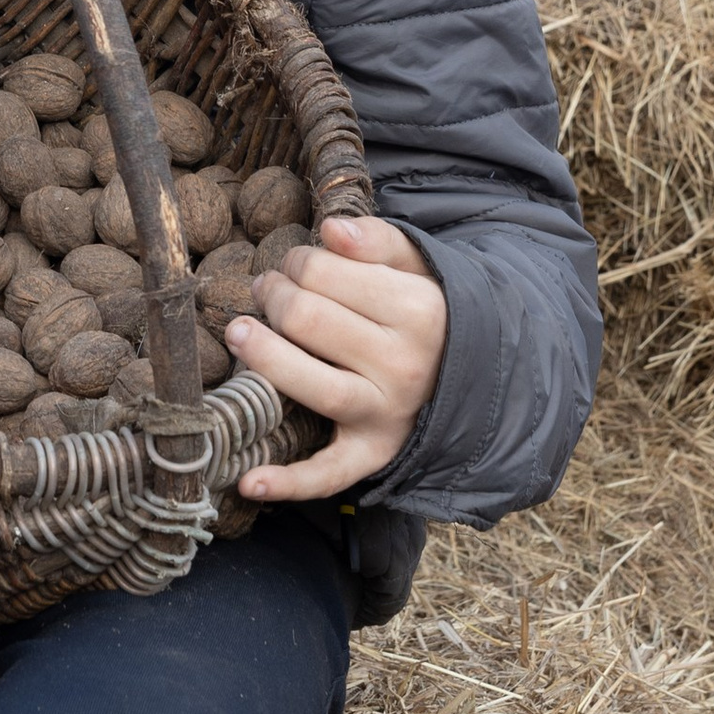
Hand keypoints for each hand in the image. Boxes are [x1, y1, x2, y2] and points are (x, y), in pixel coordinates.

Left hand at [229, 213, 445, 505]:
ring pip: (310, 383)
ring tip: (239, 332)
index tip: (292, 267)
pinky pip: (329, 473)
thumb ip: (376, 239)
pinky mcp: (373, 453)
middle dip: (273, 296)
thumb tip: (332, 231)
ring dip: (262, 356)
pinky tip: (248, 481)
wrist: (474, 372)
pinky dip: (288, 482)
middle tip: (268, 292)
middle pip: (306, 320)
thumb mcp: (416, 265)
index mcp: (418, 309)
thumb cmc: (426, 310)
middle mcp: (404, 364)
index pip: (321, 273)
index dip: (293, 263)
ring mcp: (387, 413)